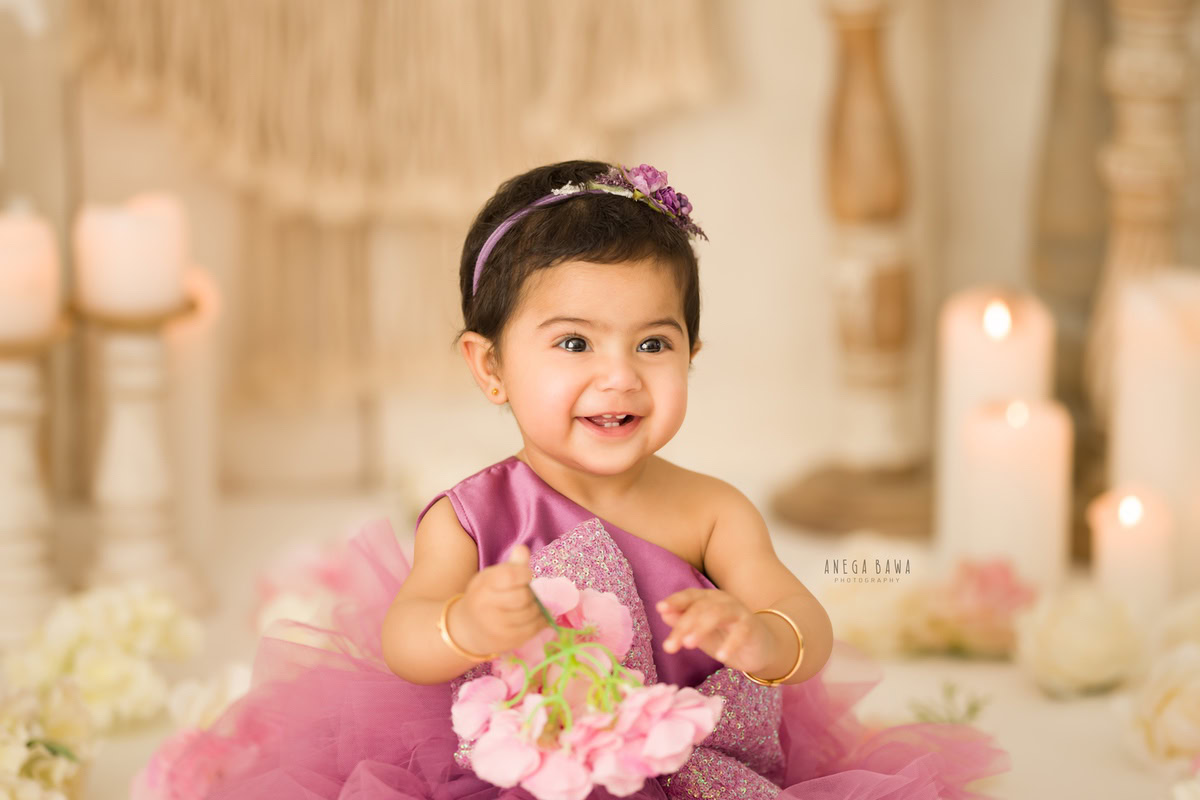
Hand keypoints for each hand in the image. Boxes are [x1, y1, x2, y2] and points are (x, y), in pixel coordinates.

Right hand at [453, 545, 547, 656]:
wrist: (466, 628)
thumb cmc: (483, 597)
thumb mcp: (490, 578)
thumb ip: (509, 566)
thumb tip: (523, 549)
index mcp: (483, 585)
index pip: (511, 575)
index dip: (524, 573)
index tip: (525, 576)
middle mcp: (487, 606)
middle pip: (524, 596)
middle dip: (531, 593)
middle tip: (528, 593)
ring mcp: (497, 626)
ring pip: (531, 613)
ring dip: (538, 607)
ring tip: (532, 604)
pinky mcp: (507, 641)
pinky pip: (534, 628)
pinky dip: (541, 621)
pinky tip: (538, 616)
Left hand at [657, 588, 772, 673]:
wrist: (760, 647)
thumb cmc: (725, 637)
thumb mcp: (699, 632)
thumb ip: (683, 623)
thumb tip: (663, 613)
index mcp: (707, 598)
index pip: (688, 596)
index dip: (675, 600)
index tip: (660, 608)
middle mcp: (722, 600)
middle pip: (699, 608)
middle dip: (682, 626)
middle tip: (669, 647)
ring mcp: (738, 611)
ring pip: (717, 614)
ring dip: (701, 628)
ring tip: (688, 645)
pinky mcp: (751, 626)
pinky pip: (740, 632)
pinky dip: (730, 643)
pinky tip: (721, 656)